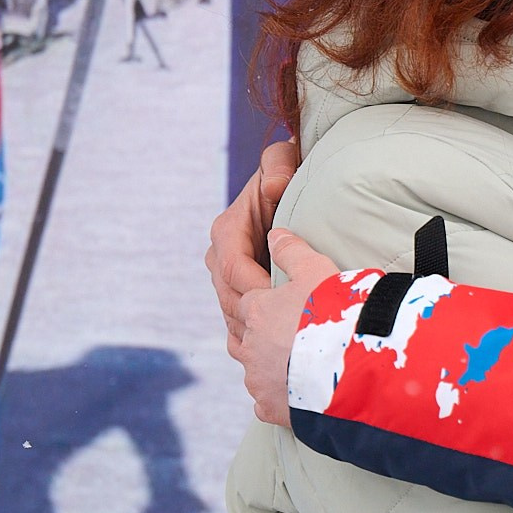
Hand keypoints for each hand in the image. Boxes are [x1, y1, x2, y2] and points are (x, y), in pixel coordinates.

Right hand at [207, 141, 301, 353]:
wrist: (292, 192)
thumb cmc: (288, 174)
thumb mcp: (284, 162)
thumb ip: (278, 165)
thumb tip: (272, 187)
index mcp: (226, 231)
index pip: (233, 269)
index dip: (257, 288)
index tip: (287, 299)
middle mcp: (220, 256)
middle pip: (230, 298)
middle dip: (256, 316)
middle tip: (290, 331)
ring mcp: (227, 279)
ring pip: (234, 315)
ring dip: (255, 332)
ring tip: (286, 343)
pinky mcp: (239, 294)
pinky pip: (240, 323)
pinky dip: (256, 338)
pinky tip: (277, 350)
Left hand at [238, 228, 341, 423]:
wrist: (351, 366)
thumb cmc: (335, 314)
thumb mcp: (317, 270)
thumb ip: (293, 252)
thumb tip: (275, 234)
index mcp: (258, 311)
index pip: (248, 301)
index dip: (260, 299)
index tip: (274, 301)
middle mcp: (252, 346)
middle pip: (242, 335)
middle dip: (255, 331)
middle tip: (274, 329)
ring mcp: (260, 380)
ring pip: (249, 368)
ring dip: (260, 362)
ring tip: (277, 358)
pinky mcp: (273, 408)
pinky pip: (264, 404)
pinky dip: (272, 398)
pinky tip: (285, 395)